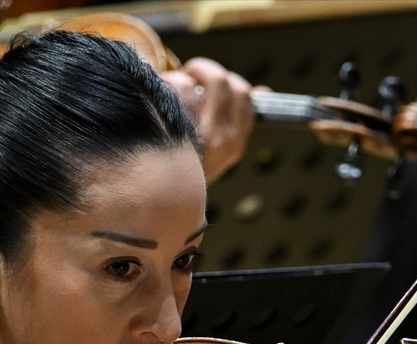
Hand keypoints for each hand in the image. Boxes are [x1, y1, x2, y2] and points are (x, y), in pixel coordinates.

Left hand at [164, 57, 256, 182]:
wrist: (157, 200)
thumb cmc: (189, 168)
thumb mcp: (221, 149)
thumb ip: (240, 117)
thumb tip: (264, 90)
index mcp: (236, 143)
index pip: (244, 96)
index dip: (228, 81)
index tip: (212, 85)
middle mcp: (220, 139)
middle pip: (221, 81)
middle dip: (204, 70)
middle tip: (190, 75)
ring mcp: (193, 134)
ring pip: (189, 83)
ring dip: (176, 81)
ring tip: (167, 93)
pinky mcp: (167, 128)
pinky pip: (166, 91)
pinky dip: (158, 88)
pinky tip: (152, 102)